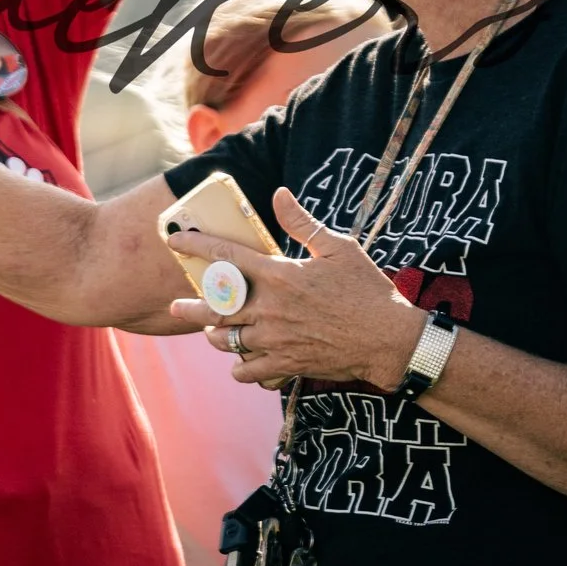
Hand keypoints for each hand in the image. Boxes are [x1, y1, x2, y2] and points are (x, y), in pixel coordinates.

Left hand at [165, 188, 430, 389]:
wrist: (391, 340)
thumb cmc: (368, 291)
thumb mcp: (339, 248)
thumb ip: (302, 223)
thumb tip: (279, 194)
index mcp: (280, 275)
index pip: (225, 256)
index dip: (196, 246)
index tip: (175, 241)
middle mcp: (270, 308)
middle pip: (214, 307)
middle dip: (189, 307)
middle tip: (174, 305)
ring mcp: (276, 339)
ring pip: (227, 341)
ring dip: (216, 336)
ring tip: (212, 332)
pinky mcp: (286, 364)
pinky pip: (248, 371)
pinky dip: (240, 367)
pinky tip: (241, 361)